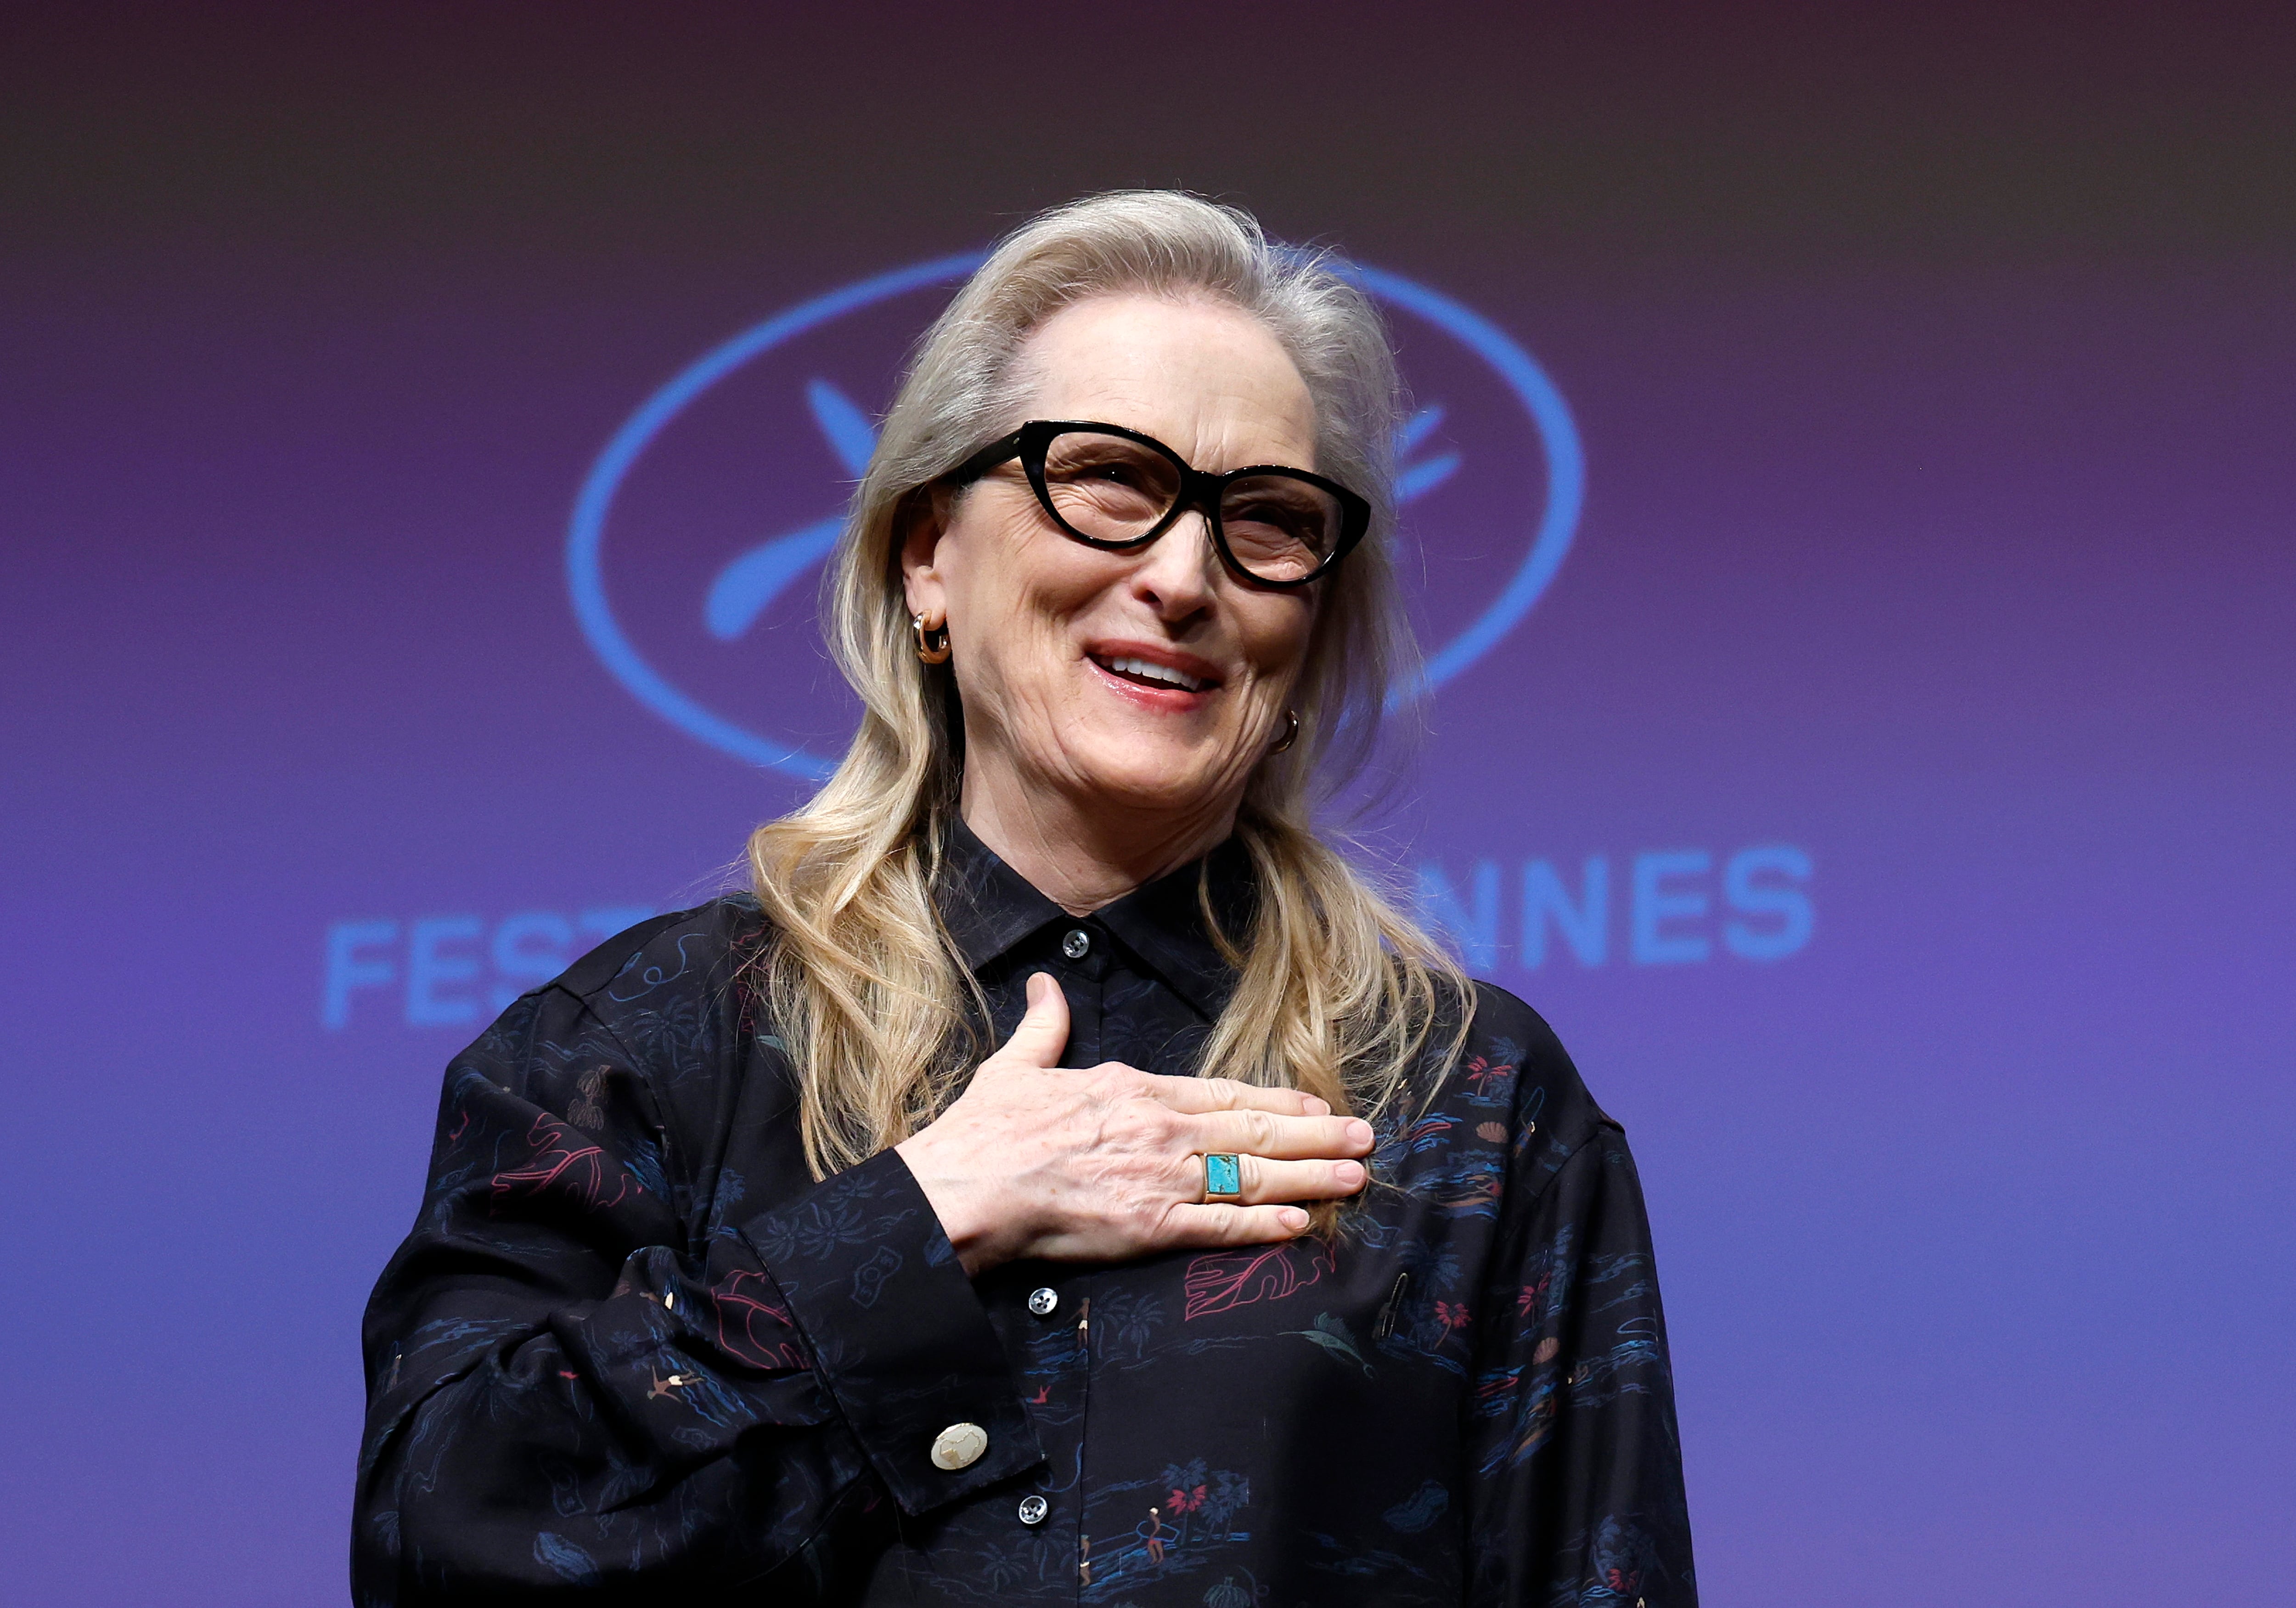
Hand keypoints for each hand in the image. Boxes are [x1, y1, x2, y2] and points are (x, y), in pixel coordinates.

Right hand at [895, 972, 1373, 1275]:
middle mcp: (1160, 1130)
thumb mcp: (1016, 1066)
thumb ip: (1044, 1026)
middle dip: (1315, 1136)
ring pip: (1251, 1177)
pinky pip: (1219, 1226)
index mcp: (1134, 1090)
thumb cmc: (986, 1132)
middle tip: (1365, 1138)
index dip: (1275, 1100)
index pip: (1223, 1093)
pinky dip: (1264, 1226)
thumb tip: (1044, 985)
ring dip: (1309, 1177)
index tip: (1314, 1103)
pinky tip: (1302, 1224)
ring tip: (1355, 1179)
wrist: (964, 1188)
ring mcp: (1159, 1179)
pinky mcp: (1149, 1227)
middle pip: (1253, 1131)